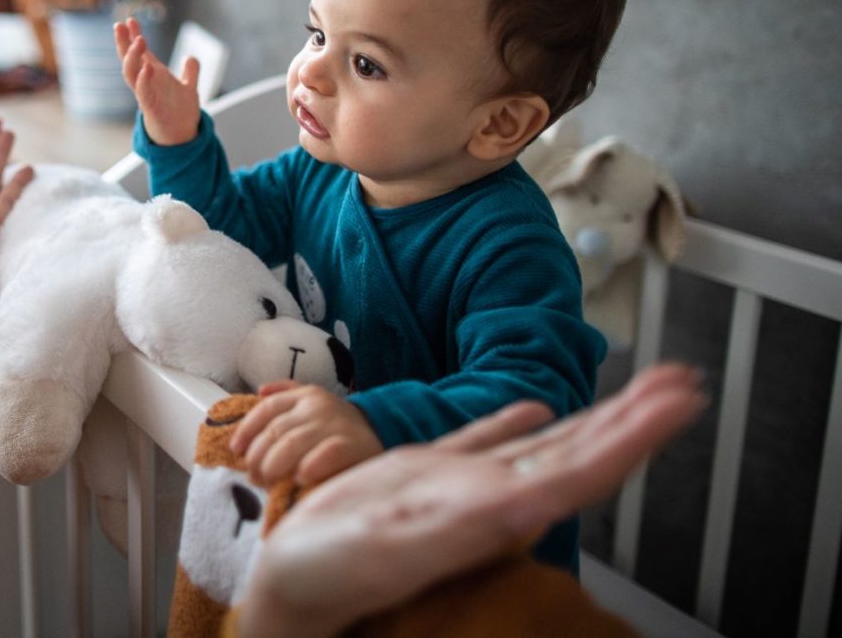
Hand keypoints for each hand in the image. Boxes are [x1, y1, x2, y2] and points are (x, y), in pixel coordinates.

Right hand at [114, 16, 199, 144]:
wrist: (182, 137)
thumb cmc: (180, 113)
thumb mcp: (188, 88)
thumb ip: (190, 72)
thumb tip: (191, 57)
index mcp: (153, 75)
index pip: (139, 52)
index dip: (134, 36)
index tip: (129, 20)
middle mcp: (146, 83)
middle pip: (128, 59)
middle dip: (123, 43)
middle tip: (119, 25)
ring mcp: (146, 94)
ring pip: (131, 74)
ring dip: (132, 57)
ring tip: (139, 40)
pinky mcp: (151, 108)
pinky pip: (143, 93)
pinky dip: (144, 80)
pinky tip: (147, 67)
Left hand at [231, 381, 383, 485]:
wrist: (384, 431)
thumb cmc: (338, 423)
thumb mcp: (314, 400)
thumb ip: (286, 394)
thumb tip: (260, 391)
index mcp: (305, 395)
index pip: (267, 409)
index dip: (247, 429)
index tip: (236, 450)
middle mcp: (317, 407)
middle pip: (276, 430)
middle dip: (258, 455)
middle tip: (253, 476)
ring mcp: (334, 425)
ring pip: (292, 443)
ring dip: (274, 464)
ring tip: (266, 481)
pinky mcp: (352, 446)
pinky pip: (325, 455)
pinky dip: (309, 467)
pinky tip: (299, 479)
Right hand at [237, 364, 706, 637]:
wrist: (290, 592)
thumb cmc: (330, 579)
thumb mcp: (395, 549)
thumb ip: (460, 526)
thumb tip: (532, 502)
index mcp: (493, 514)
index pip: (583, 472)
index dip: (635, 438)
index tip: (679, 403)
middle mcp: (488, 500)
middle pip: (579, 454)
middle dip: (634, 418)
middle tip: (681, 380)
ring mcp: (458, 490)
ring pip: (541, 445)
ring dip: (593, 416)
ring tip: (637, 388)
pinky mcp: (419, 480)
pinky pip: (480, 442)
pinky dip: (512, 421)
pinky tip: (536, 406)